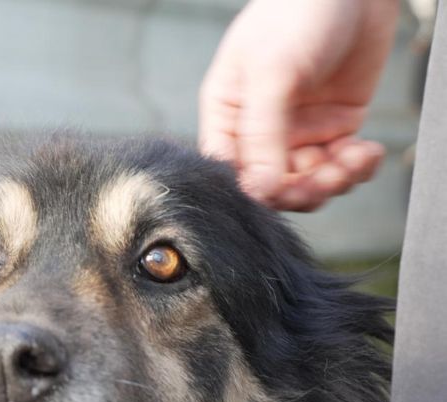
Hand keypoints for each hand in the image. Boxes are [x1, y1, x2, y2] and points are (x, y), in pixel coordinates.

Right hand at [199, 0, 399, 210]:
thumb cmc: (297, 14)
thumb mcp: (271, 72)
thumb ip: (262, 133)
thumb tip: (258, 190)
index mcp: (228, 115)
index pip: (230, 172)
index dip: (255, 190)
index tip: (282, 188)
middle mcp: (259, 130)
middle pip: (271, 186)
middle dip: (302, 190)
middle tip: (328, 177)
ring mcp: (297, 131)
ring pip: (308, 184)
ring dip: (333, 182)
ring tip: (354, 158)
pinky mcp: (334, 128)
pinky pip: (340, 167)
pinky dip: (356, 169)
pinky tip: (367, 151)